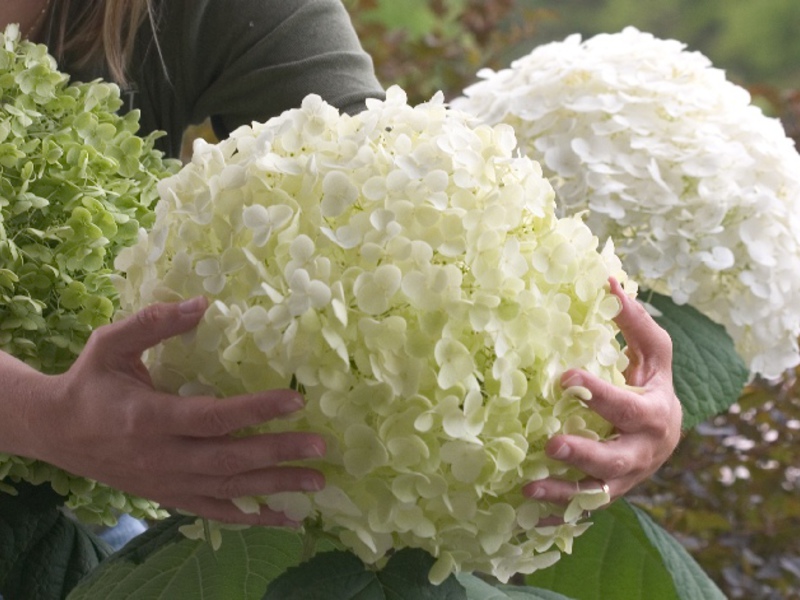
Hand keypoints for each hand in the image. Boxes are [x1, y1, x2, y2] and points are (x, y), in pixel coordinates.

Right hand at [24, 297, 325, 525]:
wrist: (56, 431)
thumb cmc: (90, 383)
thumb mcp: (111, 345)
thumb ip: (155, 323)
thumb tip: (202, 303)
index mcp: (149, 417)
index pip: (212, 417)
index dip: (256, 409)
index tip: (296, 400)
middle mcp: (162, 457)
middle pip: (229, 458)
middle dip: (278, 453)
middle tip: (321, 446)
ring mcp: (167, 482)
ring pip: (229, 489)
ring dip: (275, 487)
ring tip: (317, 482)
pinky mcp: (169, 496)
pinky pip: (215, 512)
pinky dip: (251, 518)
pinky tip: (284, 518)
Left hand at [523, 278, 681, 504]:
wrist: (665, 436)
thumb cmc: (651, 386)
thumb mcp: (653, 355)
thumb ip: (633, 322)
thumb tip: (606, 277)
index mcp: (653, 415)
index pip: (627, 407)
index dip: (599, 394)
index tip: (565, 377)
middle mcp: (641, 454)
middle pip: (615, 461)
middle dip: (584, 454)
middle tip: (550, 445)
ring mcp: (624, 481)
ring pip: (595, 494)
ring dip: (563, 494)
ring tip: (528, 490)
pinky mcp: (606, 495)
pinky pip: (582, 513)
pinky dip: (558, 518)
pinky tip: (527, 520)